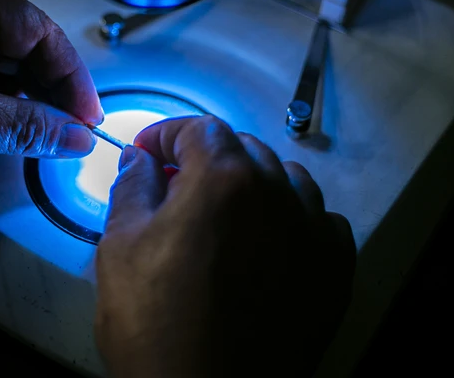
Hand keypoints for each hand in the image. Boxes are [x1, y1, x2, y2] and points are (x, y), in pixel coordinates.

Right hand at [94, 116, 354, 377]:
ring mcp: (312, 233)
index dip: (165, 134)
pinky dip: (293, 218)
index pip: (198, 128)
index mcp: (223, 179)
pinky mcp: (333, 272)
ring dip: (252, 182)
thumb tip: (139, 159)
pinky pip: (320, 221)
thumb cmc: (156, 324)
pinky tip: (269, 241)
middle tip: (173, 186)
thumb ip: (132, 186)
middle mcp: (278, 194)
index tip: (146, 154)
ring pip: (285, 179)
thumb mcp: (121, 246)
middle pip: (243, 148)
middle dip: (204, 157)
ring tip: (224, 212)